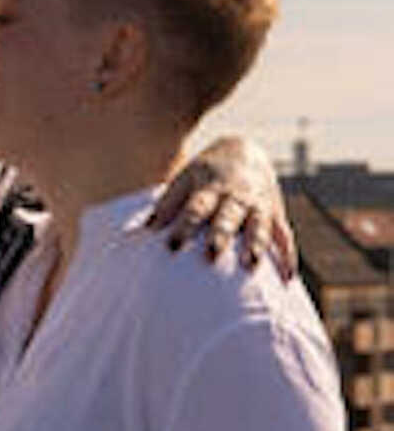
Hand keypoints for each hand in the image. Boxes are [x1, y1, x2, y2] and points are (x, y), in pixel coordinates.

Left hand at [150, 136, 296, 277]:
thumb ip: (166, 207)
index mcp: (209, 187)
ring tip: (250, 265)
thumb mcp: (184, 182)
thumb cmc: (205, 175)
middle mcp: (235, 195)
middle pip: (227, 215)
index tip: (171, 246)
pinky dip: (287, 256)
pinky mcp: (275, 214)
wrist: (244, 151)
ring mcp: (258, 204)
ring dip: (256, 244)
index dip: (184, 225)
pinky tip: (286, 279)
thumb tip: (143, 232)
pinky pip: (284, 236)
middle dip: (221, 234)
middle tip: (211, 254)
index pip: (196, 207)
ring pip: (259, 224)